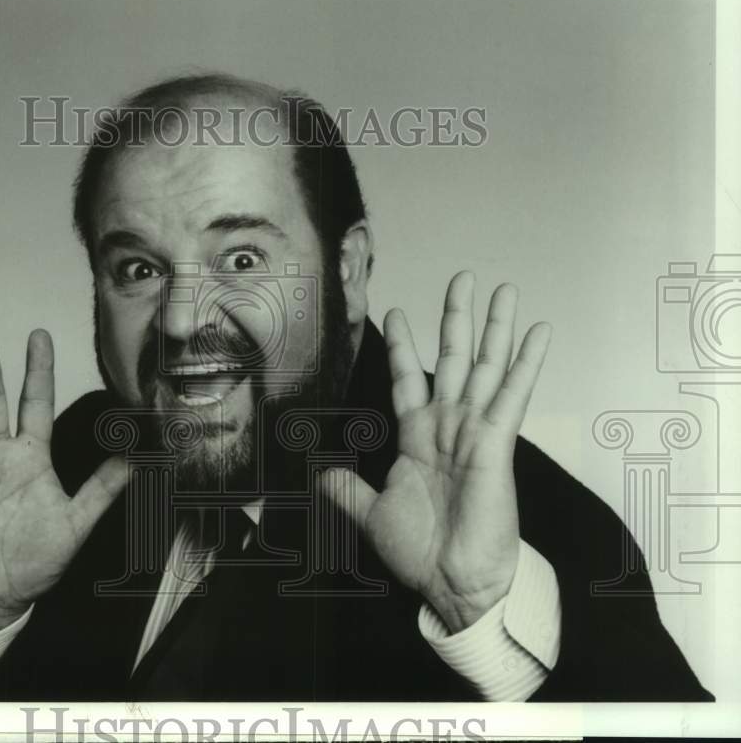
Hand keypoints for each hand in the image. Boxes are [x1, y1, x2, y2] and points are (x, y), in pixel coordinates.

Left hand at [320, 272, 550, 631]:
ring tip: (503, 290)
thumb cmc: (421, 550)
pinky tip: (538, 332)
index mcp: (417, 437)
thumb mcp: (371, 513)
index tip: (397, 312)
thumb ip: (348, 489)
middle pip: (452, 358)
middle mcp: (448, 426)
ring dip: (494, 327)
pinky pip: (512, 394)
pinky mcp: (497, 442)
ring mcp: (475, 431)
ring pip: (485, 366)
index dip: (405, 346)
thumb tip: (320, 472)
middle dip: (457, 318)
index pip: (410, 379)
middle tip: (463, 278)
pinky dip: (526, 362)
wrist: (453, 581)